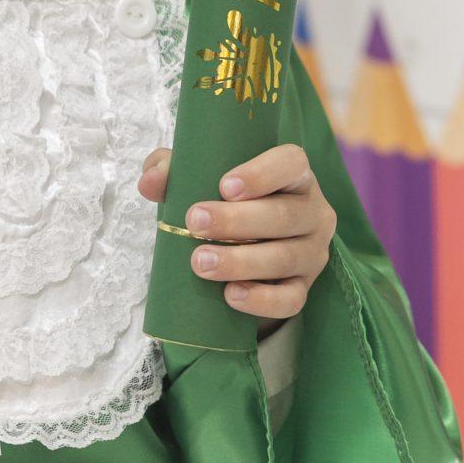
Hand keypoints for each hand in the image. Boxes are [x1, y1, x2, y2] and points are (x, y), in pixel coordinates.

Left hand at [138, 143, 335, 331]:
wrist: (243, 248)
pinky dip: (261, 299)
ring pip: (285, 258)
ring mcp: (312, 252)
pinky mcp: (303, 287)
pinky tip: (231, 295)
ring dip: (241, 261)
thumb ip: (172, 170)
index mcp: (293, 175)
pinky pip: (291, 298)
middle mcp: (312, 211)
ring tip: (201, 263)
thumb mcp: (199, 177)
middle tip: (195, 223)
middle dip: (237, 221)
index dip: (262, 173)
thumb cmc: (223, 201)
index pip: (291, 163)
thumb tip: (151, 182)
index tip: (225, 186)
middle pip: (284, 215)